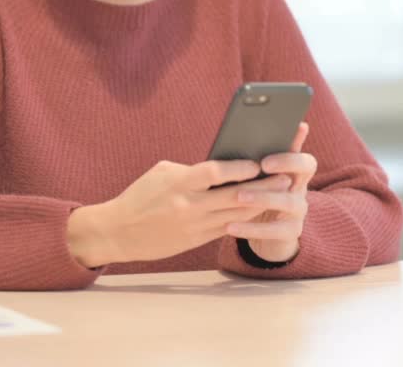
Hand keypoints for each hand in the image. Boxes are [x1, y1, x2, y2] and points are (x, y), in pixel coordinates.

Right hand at [66, 159, 290, 267]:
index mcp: (179, 183)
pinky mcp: (195, 240)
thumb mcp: (162, 173)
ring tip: (279, 193)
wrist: (118, 232)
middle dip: (262, 186)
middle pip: (233, 195)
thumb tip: (222, 164)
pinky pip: (227, 228)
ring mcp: (193, 226)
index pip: (214, 172)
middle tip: (284, 177)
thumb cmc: (141, 195)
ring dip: (260, 204)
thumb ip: (191, 169)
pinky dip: (244, 218)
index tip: (259, 162)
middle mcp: (188, 206)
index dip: (239, 168)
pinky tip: (260, 210)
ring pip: (235, 214)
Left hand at [225, 122, 315, 262]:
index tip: (276, 146)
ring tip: (238, 196)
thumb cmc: (256, 197)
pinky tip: (230, 226)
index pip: (303, 153)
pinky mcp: (291, 232)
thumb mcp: (254, 178)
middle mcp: (301, 187)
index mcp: (293, 170)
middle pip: (305, 169)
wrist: (267, 235)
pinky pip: (274, 231)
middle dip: (286, 163)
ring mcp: (299, 210)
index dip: (293, 149)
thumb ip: (252, 160)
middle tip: (262, 165)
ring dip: (263, 197)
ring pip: (288, 201)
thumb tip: (238, 135)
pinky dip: (251, 229)